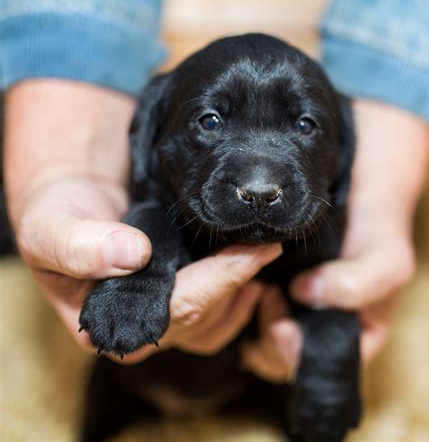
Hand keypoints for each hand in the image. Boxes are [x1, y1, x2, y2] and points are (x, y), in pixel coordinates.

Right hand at [4, 80, 281, 362]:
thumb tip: (133, 254)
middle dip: (239, 280)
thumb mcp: (50, 226)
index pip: (175, 309)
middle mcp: (139, 330)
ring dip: (244, 291)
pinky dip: (239, 297)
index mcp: (108, 324)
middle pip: (202, 316)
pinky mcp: (176, 302)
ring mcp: (160, 319)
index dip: (219, 280)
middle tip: (271, 244)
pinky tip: (254, 274)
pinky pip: (216, 316)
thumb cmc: (58, 217)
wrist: (74, 207)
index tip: (253, 252)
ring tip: (266, 257)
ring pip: (215, 321)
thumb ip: (80, 244)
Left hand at [241, 99, 428, 381]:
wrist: (357, 190)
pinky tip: (243, 272)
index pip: (314, 365)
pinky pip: (253, 300)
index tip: (280, 320)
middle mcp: (318, 326)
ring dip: (253, 314)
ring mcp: (295, 305)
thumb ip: (361, 284)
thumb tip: (306, 293)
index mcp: (350, 335)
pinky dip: (244, 293)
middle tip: (265, 296)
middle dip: (268, 334)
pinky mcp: (275, 282)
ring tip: (254, 282)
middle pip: (282, 354)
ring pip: (262, 331)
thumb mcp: (386, 259)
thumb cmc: (378, 230)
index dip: (292, 352)